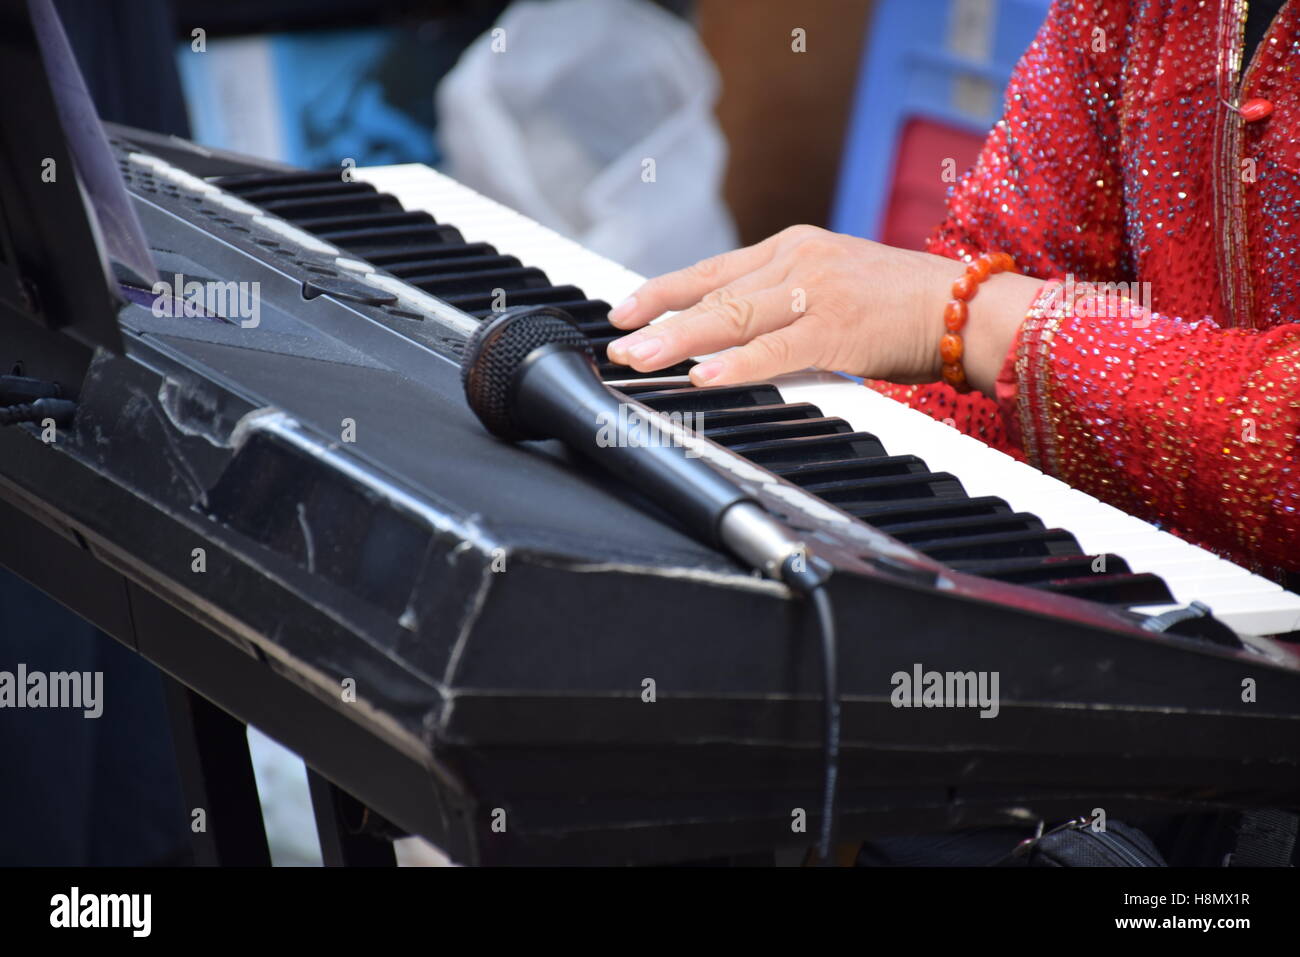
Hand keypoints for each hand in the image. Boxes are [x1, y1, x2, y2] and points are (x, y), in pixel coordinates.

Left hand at [604, 225, 1040, 394]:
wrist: (968, 307)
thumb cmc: (903, 305)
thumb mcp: (834, 286)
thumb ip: (784, 302)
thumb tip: (733, 334)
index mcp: (794, 248)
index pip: (714, 270)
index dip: (665, 291)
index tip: (626, 309)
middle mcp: (798, 260)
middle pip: (713, 294)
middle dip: (659, 320)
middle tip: (618, 342)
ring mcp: (816, 291)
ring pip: (732, 318)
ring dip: (679, 342)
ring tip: (638, 360)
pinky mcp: (837, 328)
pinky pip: (774, 351)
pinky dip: (734, 365)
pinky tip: (701, 376)